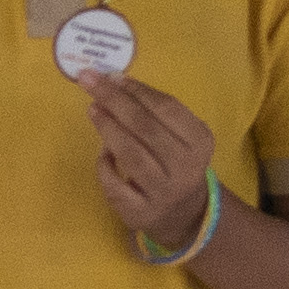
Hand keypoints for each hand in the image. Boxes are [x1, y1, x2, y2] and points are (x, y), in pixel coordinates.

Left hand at [83, 74, 217, 238]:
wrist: (183, 213)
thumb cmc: (174, 162)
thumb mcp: (178, 136)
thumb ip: (153, 111)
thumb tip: (113, 80)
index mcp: (199, 142)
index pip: (168, 109)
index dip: (138, 90)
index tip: (112, 75)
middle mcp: (186, 167)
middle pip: (146, 128)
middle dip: (115, 100)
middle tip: (88, 80)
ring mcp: (164, 192)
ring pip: (131, 155)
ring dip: (107, 127)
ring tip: (92, 108)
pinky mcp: (141, 211)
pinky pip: (115, 183)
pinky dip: (104, 163)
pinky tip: (102, 150)